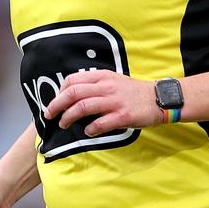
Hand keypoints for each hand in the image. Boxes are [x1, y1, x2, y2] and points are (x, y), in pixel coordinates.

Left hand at [44, 71, 163, 136]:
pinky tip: (87, 131)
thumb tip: (73, 94)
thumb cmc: (133, 92)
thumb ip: (95, 84)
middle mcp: (106, 86)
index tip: (56, 101)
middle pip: (73, 93)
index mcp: (102, 76)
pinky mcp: (123, 115)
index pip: (72, 80)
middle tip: (49, 115)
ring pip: (83, 106)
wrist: (159, 98)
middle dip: (57, 105)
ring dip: (69, 117)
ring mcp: (114, 101)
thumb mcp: (113, 80)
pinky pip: (100, 123)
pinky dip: (90, 128)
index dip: (59, 91)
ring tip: (64, 124)